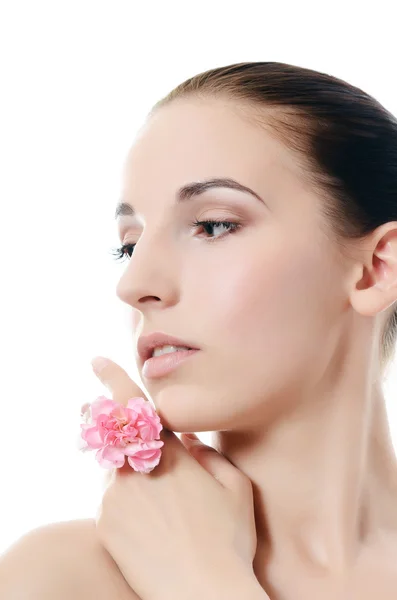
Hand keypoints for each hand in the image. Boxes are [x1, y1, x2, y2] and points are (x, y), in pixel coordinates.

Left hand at [89, 356, 258, 599]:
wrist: (202, 592)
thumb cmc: (228, 539)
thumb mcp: (236, 488)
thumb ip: (210, 456)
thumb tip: (189, 442)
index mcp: (170, 452)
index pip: (133, 404)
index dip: (112, 378)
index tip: (97, 361)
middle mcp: (136, 468)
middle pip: (112, 432)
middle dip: (105, 419)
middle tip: (102, 414)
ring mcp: (116, 495)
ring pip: (114, 468)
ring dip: (127, 469)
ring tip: (157, 499)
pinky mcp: (105, 522)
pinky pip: (111, 497)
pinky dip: (124, 498)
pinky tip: (150, 522)